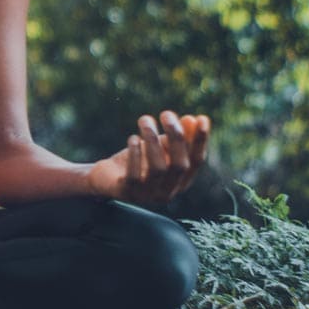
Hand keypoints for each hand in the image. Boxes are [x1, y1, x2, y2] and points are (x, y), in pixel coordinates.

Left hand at [86, 111, 209, 204]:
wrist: (106, 177)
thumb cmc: (139, 160)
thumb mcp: (159, 147)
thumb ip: (177, 137)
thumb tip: (192, 119)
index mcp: (180, 181)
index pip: (197, 161)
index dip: (200, 141)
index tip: (202, 118)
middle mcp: (168, 192)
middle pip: (179, 165)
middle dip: (176, 137)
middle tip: (166, 113)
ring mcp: (147, 195)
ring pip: (158, 168)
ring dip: (153, 140)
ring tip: (145, 120)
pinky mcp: (127, 192)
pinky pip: (134, 175)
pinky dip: (135, 154)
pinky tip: (133, 138)